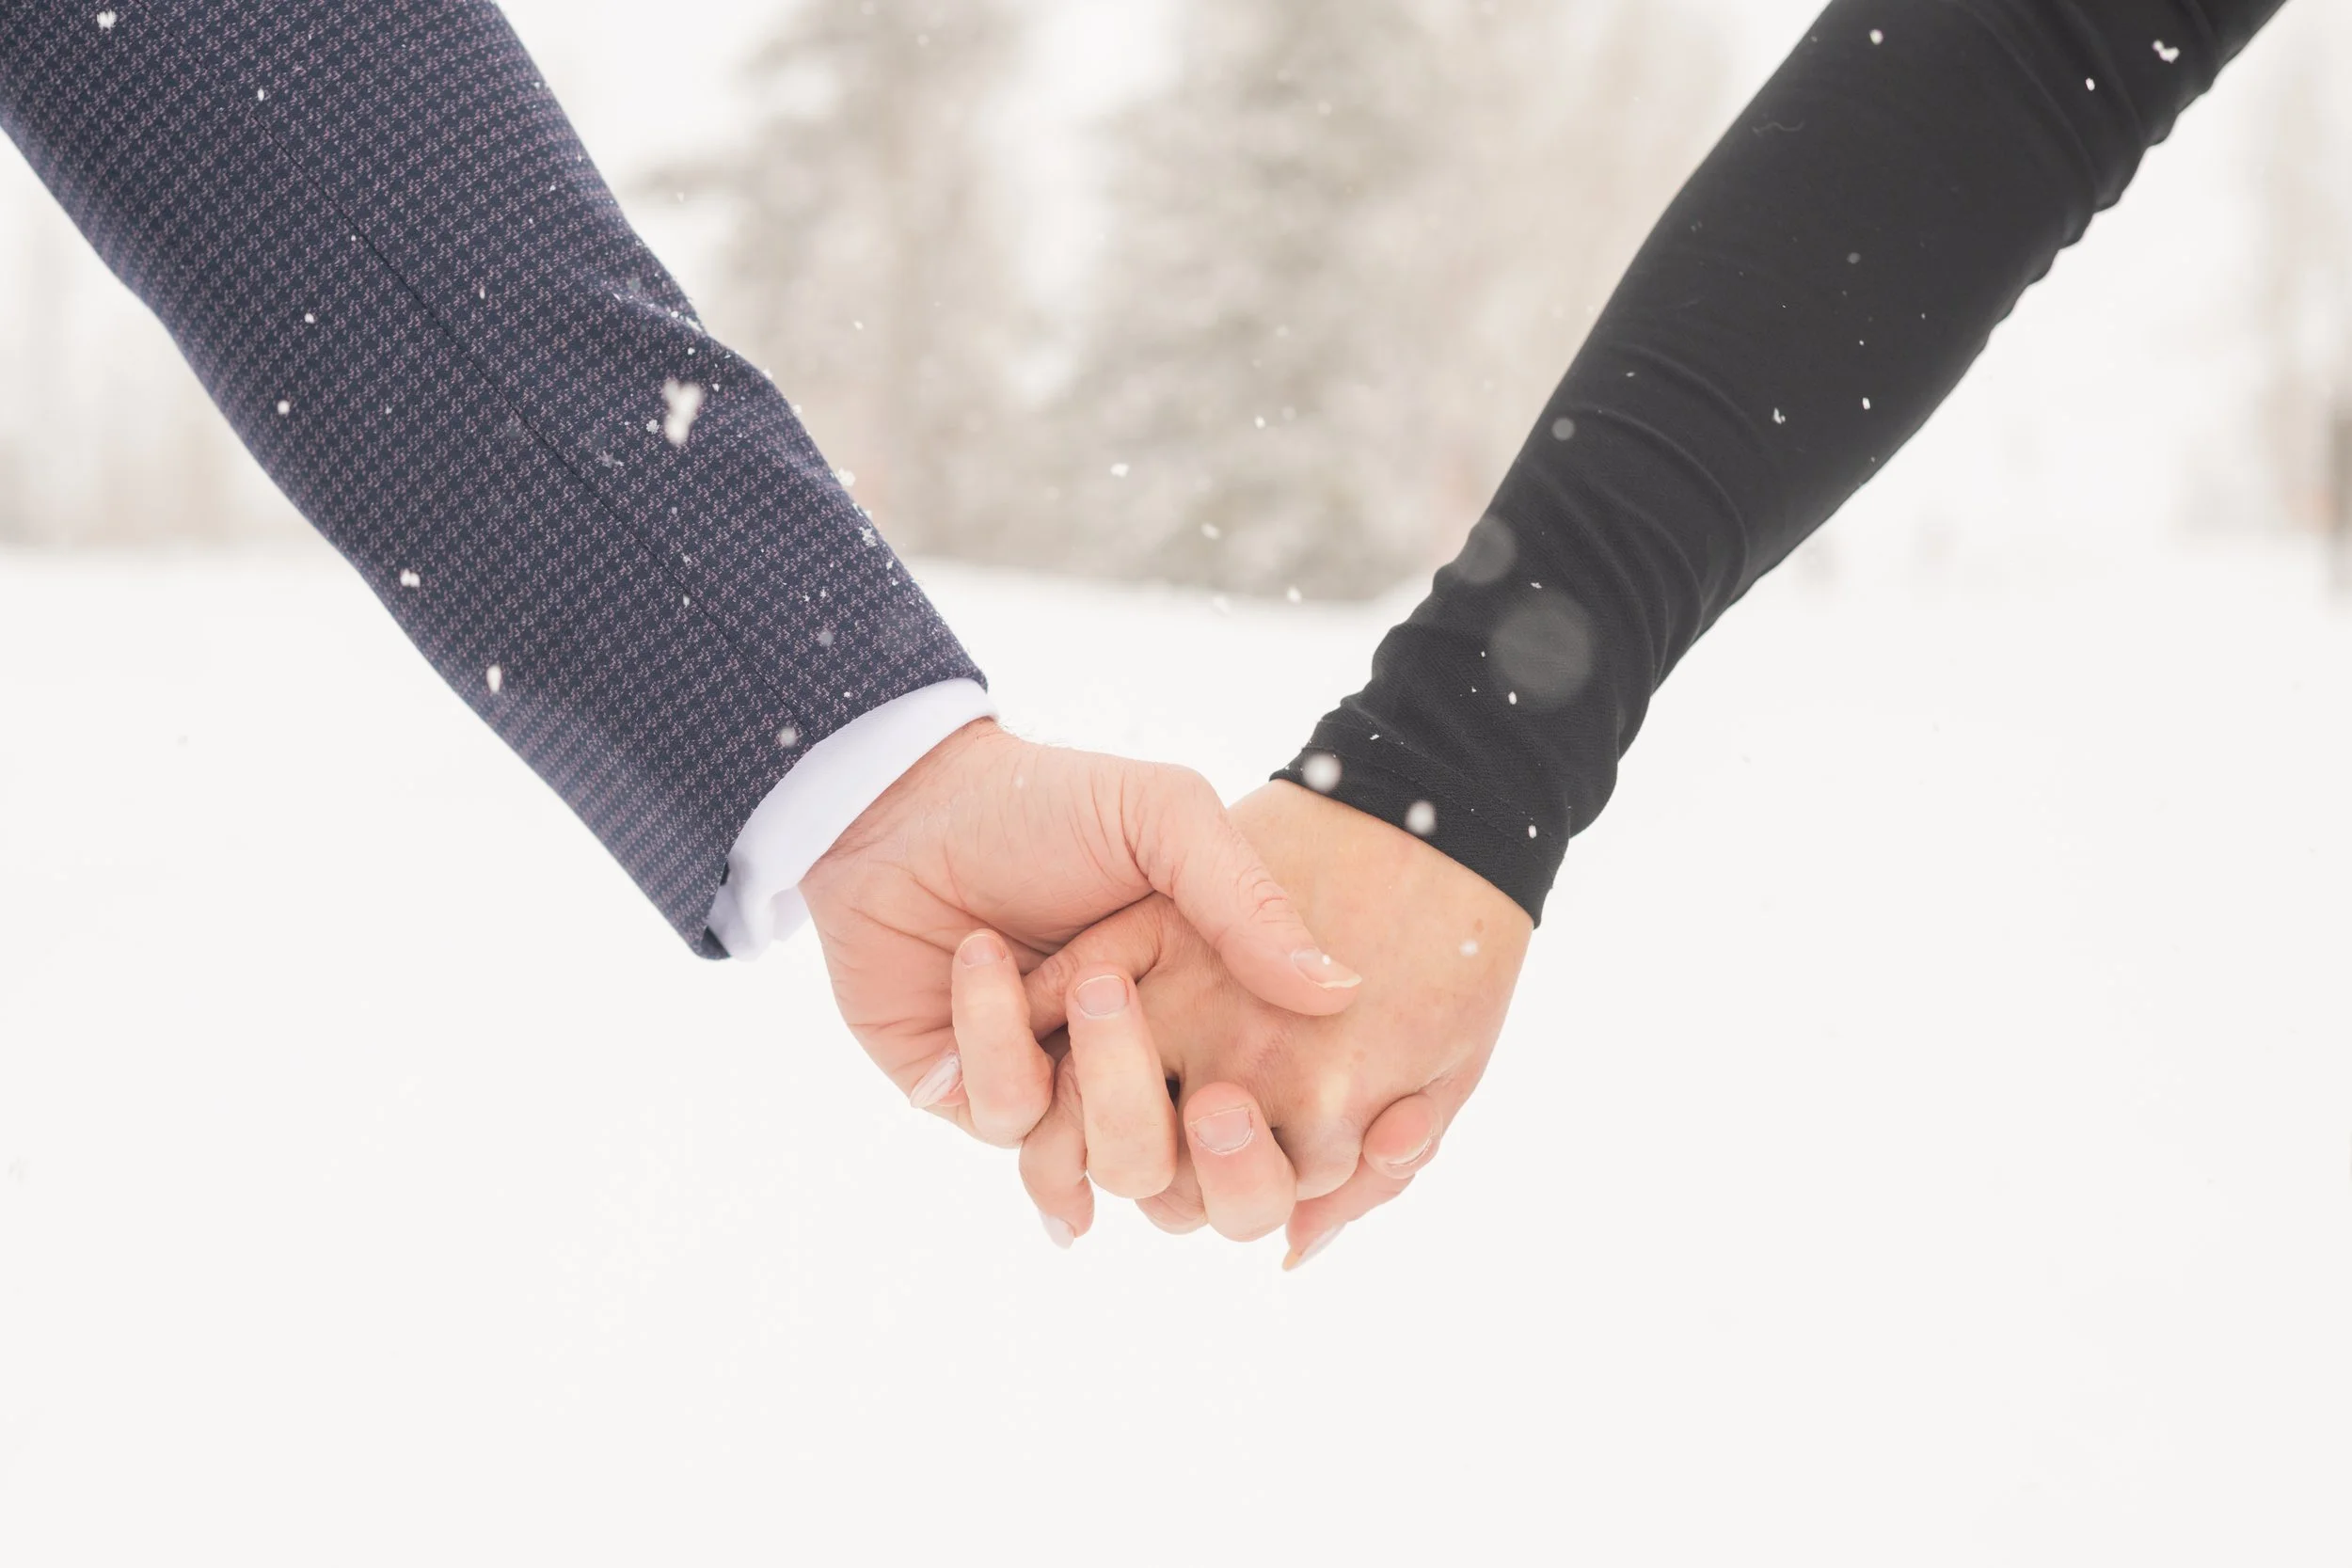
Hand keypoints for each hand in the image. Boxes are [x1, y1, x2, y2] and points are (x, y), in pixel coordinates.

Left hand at [798, 721, 1364, 1150]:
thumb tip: (1341, 991)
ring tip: (1093, 977)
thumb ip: (1249, 901)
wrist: (909, 803)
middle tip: (1218, 1097)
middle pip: (1210, 1189)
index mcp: (1212, 1018)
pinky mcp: (976, 1101)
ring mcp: (1062, 1095)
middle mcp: (1145, 1073)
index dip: (1308, 1141)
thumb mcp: (1167, 819)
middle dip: (1224, 1156)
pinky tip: (983, 958)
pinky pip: (1009, 1121)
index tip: (1324, 1102)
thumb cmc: (1050, 805)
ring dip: (1111, 1081)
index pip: (1286, 1127)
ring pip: (1115, 1168)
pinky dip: (997, 1040)